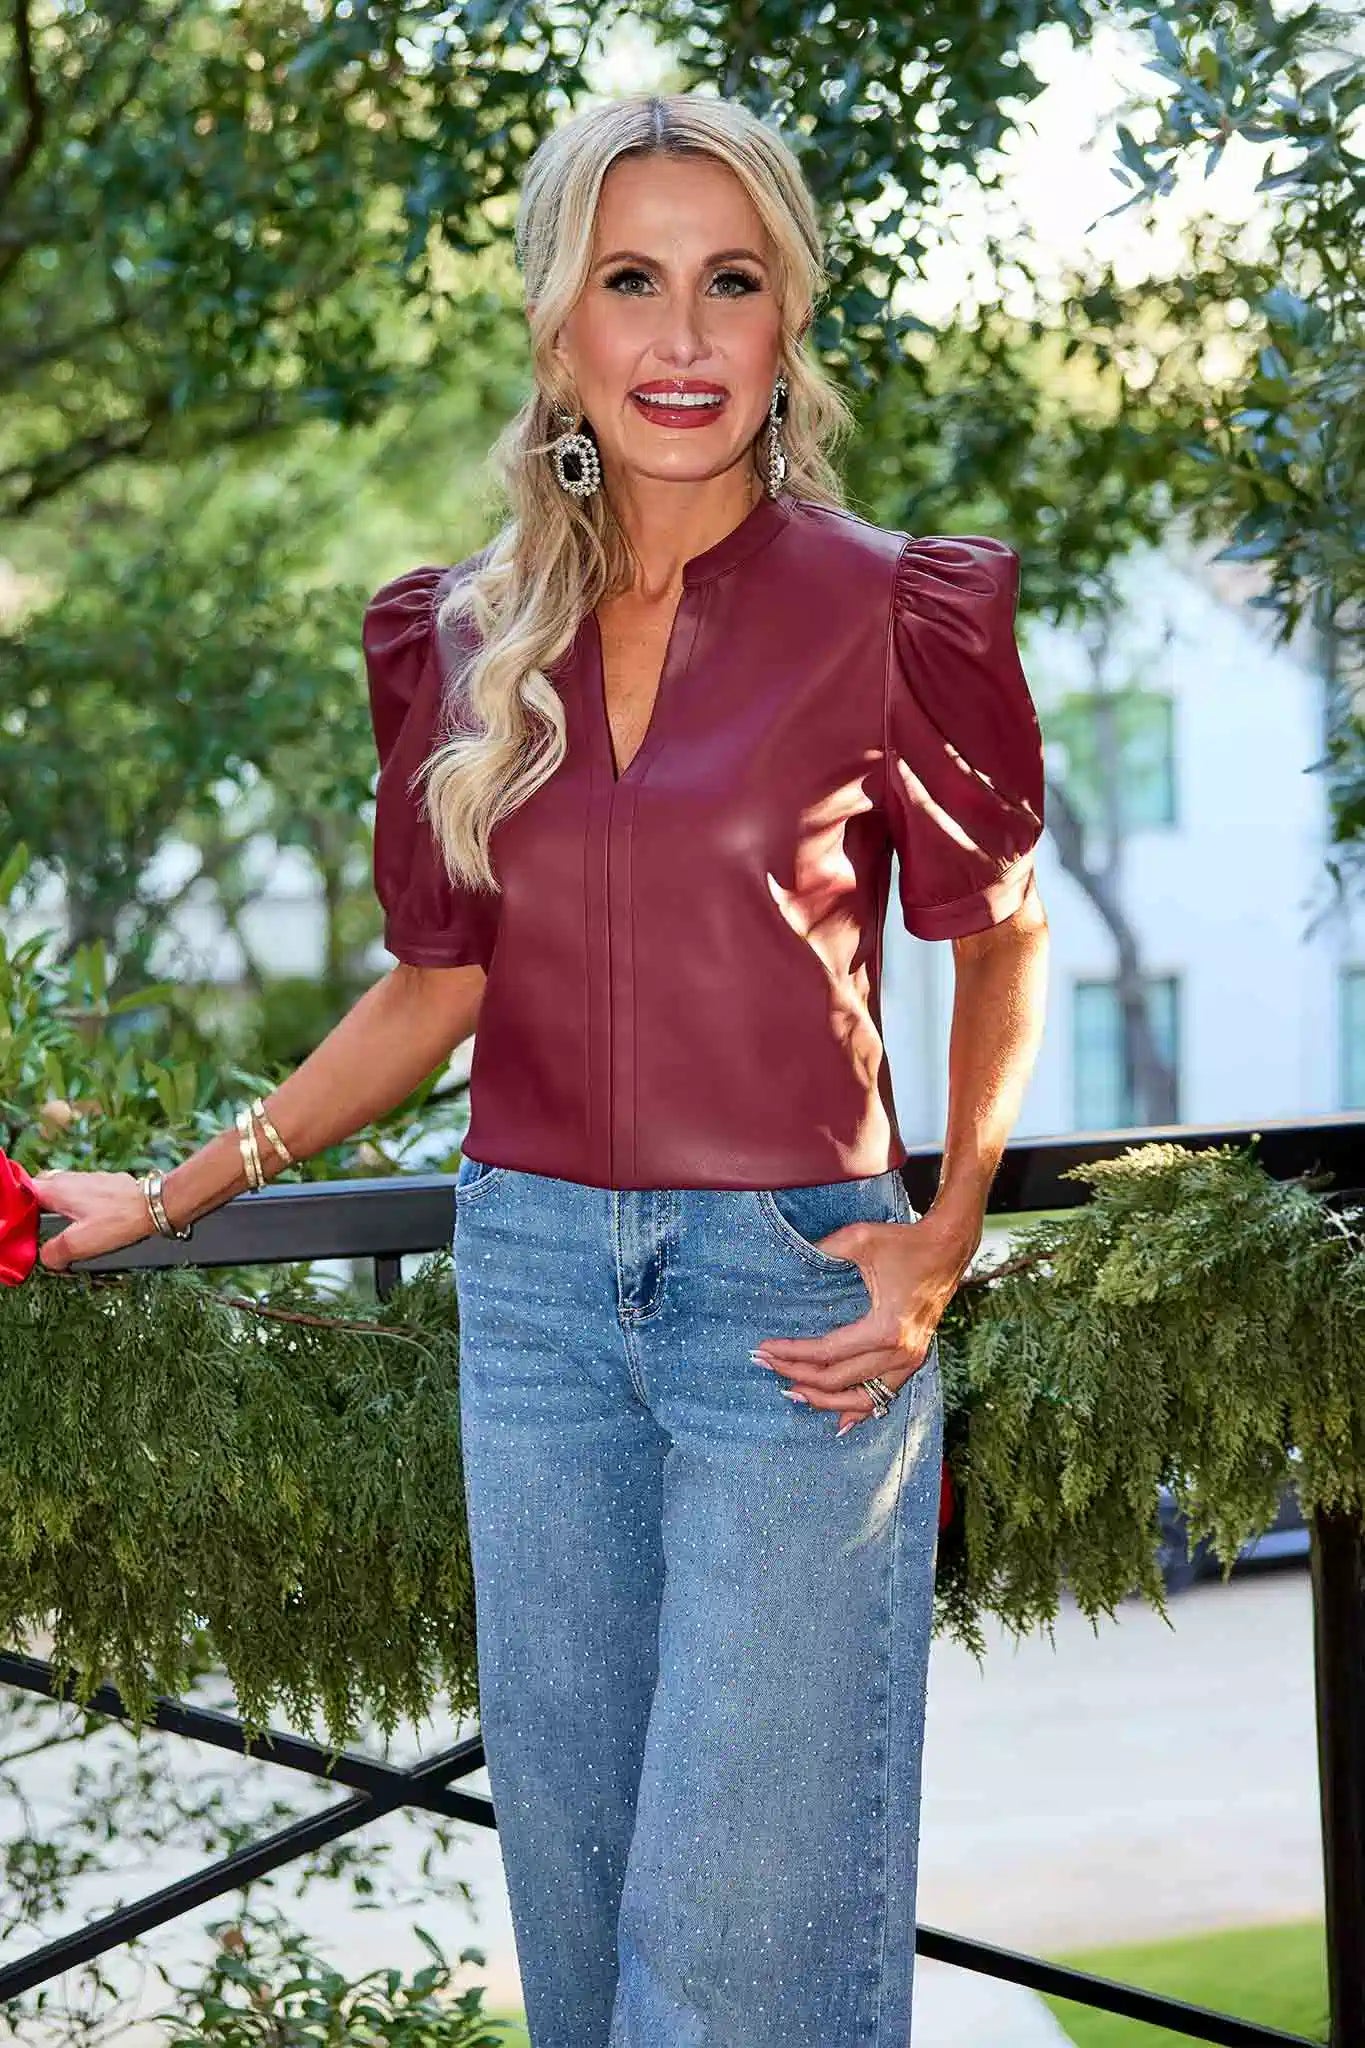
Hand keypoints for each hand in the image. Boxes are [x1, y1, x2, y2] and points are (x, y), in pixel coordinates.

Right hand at [29, 1170, 156, 1272]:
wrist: (156, 1206)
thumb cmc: (120, 1220)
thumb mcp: (79, 1244)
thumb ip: (54, 1253)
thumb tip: (47, 1258)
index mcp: (56, 1190)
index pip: (23, 1191)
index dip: (20, 1209)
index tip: (24, 1227)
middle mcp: (69, 1179)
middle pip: (41, 1190)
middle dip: (38, 1209)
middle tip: (41, 1230)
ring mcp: (88, 1179)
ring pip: (63, 1192)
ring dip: (60, 1209)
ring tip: (67, 1230)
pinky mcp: (105, 1184)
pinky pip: (83, 1194)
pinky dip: (80, 1207)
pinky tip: (90, 1223)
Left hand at [752, 1209, 976, 1435]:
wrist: (947, 1249)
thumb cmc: (904, 1243)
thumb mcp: (859, 1239)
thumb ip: (824, 1251)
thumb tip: (790, 1260)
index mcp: (884, 1329)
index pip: (827, 1352)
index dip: (792, 1353)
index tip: (764, 1348)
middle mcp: (899, 1354)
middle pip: (837, 1380)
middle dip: (796, 1374)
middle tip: (765, 1364)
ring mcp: (909, 1361)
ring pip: (860, 1400)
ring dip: (824, 1401)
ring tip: (792, 1392)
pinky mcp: (913, 1361)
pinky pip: (883, 1397)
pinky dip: (859, 1411)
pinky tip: (839, 1421)